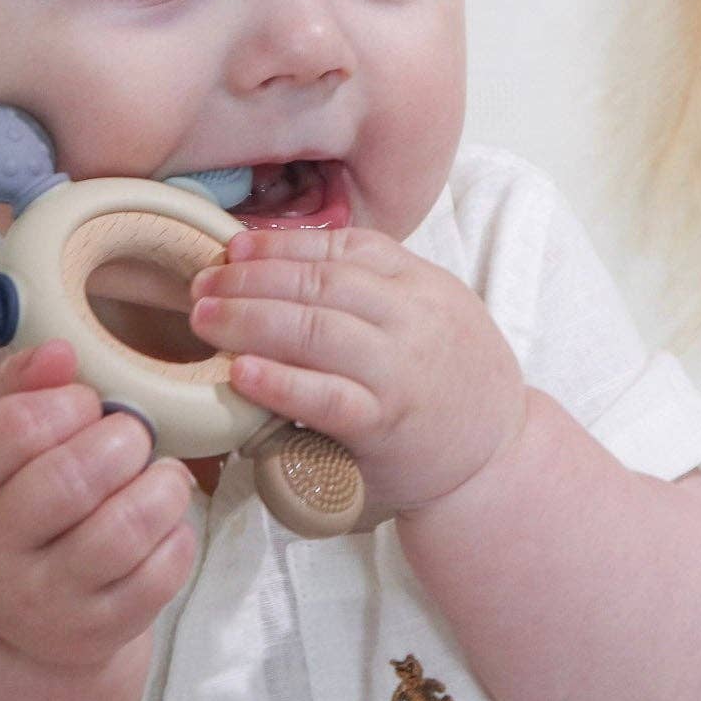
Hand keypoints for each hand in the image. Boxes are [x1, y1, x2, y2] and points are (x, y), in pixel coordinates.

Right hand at [0, 340, 200, 669]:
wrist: (8, 611)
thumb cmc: (6, 497)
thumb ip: (16, 385)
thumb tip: (62, 352)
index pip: (14, 429)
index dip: (68, 402)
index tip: (86, 403)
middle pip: (72, 479)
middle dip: (123, 439)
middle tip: (133, 434)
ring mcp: (42, 598)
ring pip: (122, 531)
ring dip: (162, 486)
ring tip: (162, 473)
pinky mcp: (95, 631)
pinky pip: (157, 577)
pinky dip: (178, 536)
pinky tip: (166, 521)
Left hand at [189, 229, 530, 513]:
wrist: (498, 456)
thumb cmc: (448, 381)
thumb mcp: (428, 313)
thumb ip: (372, 289)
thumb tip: (281, 265)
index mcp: (419, 283)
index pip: (342, 248)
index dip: (281, 244)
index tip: (235, 248)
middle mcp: (412, 319)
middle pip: (320, 283)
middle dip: (252, 279)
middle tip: (201, 286)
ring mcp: (399, 371)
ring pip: (318, 330)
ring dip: (251, 320)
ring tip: (205, 320)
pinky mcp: (386, 426)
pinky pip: (327, 398)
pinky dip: (280, 382)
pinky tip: (240, 373)